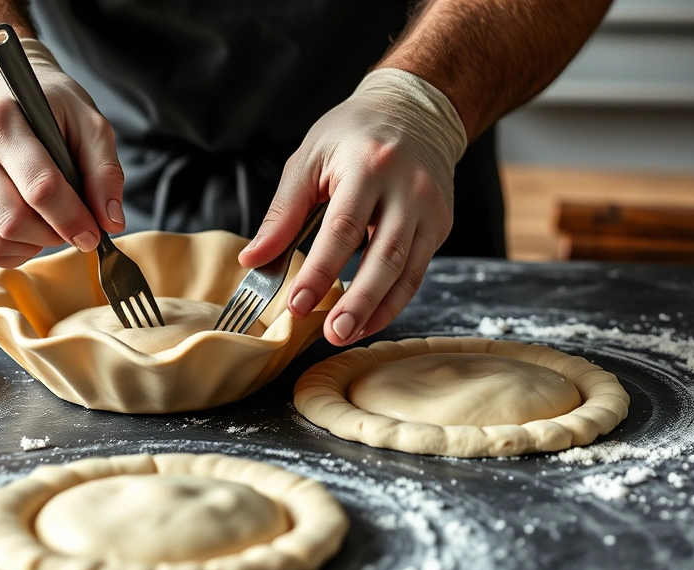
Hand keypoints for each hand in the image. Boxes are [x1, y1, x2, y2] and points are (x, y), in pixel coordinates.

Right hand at [0, 38, 124, 266]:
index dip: (73, 219)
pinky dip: (18, 248)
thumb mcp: (88, 123)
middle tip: (74, 227)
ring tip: (51, 224)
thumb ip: (105, 171)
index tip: (94, 233)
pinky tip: (31, 225)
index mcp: (1, 122)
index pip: (39, 188)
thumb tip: (110, 222)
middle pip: (13, 222)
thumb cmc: (48, 108)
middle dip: (54, 235)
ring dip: (35, 245)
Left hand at [239, 68, 466, 345]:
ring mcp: (430, 209)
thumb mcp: (309, 159)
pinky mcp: (440, 225)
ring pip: (406, 271)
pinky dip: (392, 301)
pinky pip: (416, 272)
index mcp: (368, 165)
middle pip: (384, 256)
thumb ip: (283, 213)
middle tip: (331, 333)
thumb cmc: (353, 133)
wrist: (416, 111)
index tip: (298, 304)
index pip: (343, 228)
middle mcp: (407, 188)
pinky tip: (368, 320)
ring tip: (345, 334)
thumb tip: (253, 259)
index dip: (320, 271)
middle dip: (357, 301)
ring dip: (376, 310)